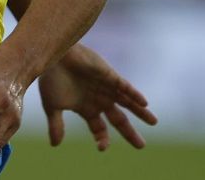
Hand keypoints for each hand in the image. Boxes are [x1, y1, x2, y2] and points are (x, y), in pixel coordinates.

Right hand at [38, 44, 157, 150]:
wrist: (53, 56)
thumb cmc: (51, 78)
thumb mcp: (52, 105)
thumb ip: (56, 125)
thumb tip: (55, 145)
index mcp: (86, 108)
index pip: (99, 128)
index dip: (102, 139)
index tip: (102, 148)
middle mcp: (99, 99)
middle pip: (118, 119)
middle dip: (129, 132)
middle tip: (141, 146)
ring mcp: (106, 88)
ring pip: (127, 102)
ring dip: (140, 112)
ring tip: (153, 122)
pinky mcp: (110, 75)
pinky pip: (125, 86)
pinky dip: (135, 94)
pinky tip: (144, 103)